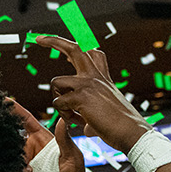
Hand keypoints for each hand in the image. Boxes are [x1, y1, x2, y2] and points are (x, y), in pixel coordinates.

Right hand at [9, 99, 86, 171]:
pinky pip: (11, 171)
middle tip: (16, 150)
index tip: (3, 100)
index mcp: (42, 138)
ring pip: (9, 155)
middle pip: (12, 137)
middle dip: (7, 139)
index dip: (14, 110)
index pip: (26, 120)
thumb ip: (64, 139)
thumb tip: (62, 119)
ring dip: (16, 163)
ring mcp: (25, 161)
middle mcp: (31, 147)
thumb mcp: (72, 156)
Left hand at [35, 36, 153, 153]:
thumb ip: (91, 115)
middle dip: (55, 41)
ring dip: (58, 99)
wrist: (131, 133)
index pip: (90, 52)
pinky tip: (76, 121)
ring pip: (56, 82)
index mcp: (102, 78)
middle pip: (75, 48)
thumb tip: (85, 126)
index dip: (76, 44)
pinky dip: (63, 115)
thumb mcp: (105, 114)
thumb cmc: (120, 127)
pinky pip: (58, 102)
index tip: (62, 41)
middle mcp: (96, 76)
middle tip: (39, 38)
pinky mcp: (82, 96)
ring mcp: (89, 84)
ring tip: (71, 114)